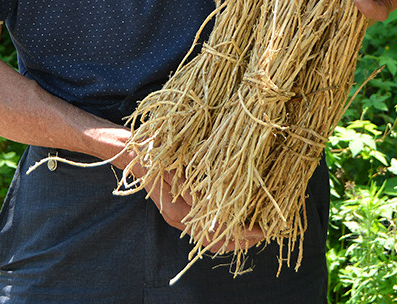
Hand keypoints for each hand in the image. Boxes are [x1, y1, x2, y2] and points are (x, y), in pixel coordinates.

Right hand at [123, 157, 264, 251]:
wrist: (133, 154)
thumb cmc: (155, 153)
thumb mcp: (173, 165)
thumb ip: (189, 187)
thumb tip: (210, 206)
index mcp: (177, 208)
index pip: (214, 232)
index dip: (239, 233)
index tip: (259, 229)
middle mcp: (177, 217)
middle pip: (213, 242)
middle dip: (241, 241)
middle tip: (263, 233)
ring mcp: (176, 216)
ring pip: (208, 240)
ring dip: (232, 239)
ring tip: (253, 232)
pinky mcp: (176, 211)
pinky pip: (201, 230)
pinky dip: (220, 232)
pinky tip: (232, 223)